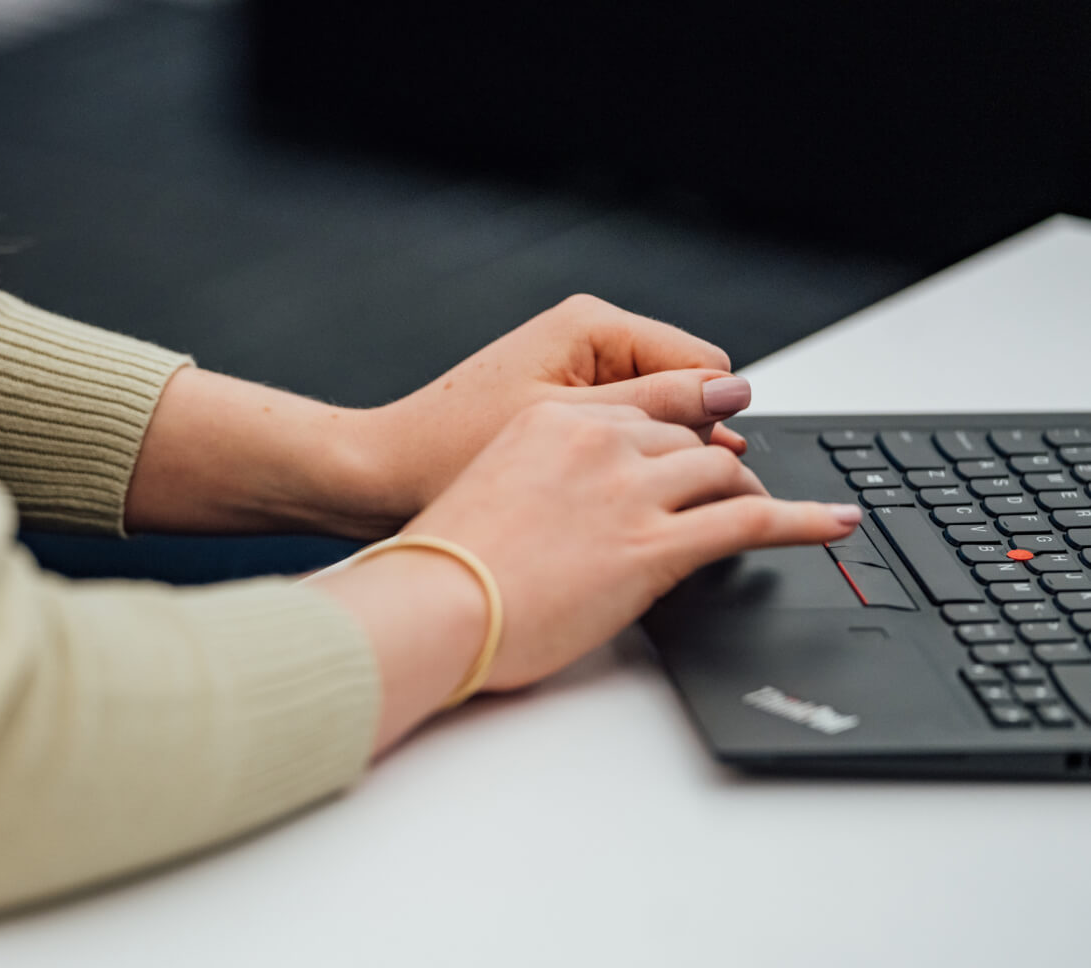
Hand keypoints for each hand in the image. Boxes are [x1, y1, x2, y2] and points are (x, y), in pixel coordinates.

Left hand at [371, 294, 747, 518]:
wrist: (384, 473)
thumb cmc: (451, 448)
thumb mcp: (568, 431)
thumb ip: (657, 409)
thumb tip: (731, 394)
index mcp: (593, 325)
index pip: (702, 362)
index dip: (710, 419)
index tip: (702, 470)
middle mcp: (586, 338)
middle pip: (681, 387)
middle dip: (679, 437)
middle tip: (649, 490)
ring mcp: (572, 370)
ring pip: (652, 415)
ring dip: (647, 454)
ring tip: (613, 494)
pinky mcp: (559, 402)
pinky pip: (617, 428)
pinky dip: (617, 461)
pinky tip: (596, 493)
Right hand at [408, 402, 859, 689]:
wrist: (432, 605)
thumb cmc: (444, 565)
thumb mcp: (493, 490)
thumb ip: (549, 479)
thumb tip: (581, 504)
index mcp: (553, 420)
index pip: (648, 406)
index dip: (690, 422)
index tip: (712, 429)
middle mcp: (598, 441)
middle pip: (689, 439)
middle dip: (716, 465)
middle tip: (734, 490)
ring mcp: (629, 489)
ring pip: (722, 473)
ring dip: (752, 493)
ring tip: (772, 514)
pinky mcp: (654, 543)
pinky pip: (752, 521)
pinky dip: (805, 520)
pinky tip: (834, 523)